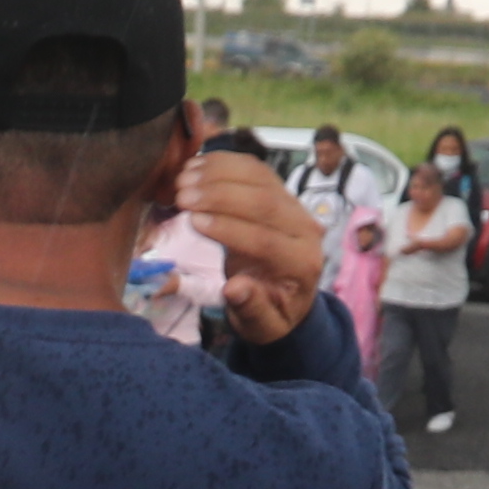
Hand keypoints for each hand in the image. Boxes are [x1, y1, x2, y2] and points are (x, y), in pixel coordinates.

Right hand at [176, 146, 324, 345]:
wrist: (285, 294)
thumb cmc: (270, 313)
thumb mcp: (262, 325)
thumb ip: (251, 308)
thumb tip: (234, 288)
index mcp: (303, 263)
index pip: (267, 241)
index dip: (229, 229)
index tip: (192, 221)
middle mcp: (306, 229)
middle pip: (265, 202)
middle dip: (220, 196)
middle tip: (182, 195)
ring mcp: (295, 205)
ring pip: (259, 178)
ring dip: (218, 174)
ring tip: (183, 179)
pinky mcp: (280, 191)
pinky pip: (254, 169)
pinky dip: (223, 163)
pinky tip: (195, 166)